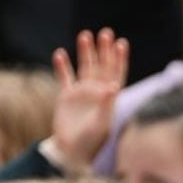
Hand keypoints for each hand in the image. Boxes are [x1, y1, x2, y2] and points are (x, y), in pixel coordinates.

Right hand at [48, 28, 128, 171]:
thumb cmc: (92, 140)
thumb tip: (113, 86)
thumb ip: (107, 104)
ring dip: (85, 52)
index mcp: (110, 98)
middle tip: (105, 32)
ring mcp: (81, 93)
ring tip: (85, 35)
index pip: (116, 74)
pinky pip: (65, 77)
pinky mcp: (66, 97)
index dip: (119, 59)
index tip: (122, 43)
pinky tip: (60, 53)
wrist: (73, 150)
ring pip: (85, 68)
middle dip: (104, 50)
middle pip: (102, 66)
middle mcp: (97, 92)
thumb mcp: (101, 122)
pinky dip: (62, 66)